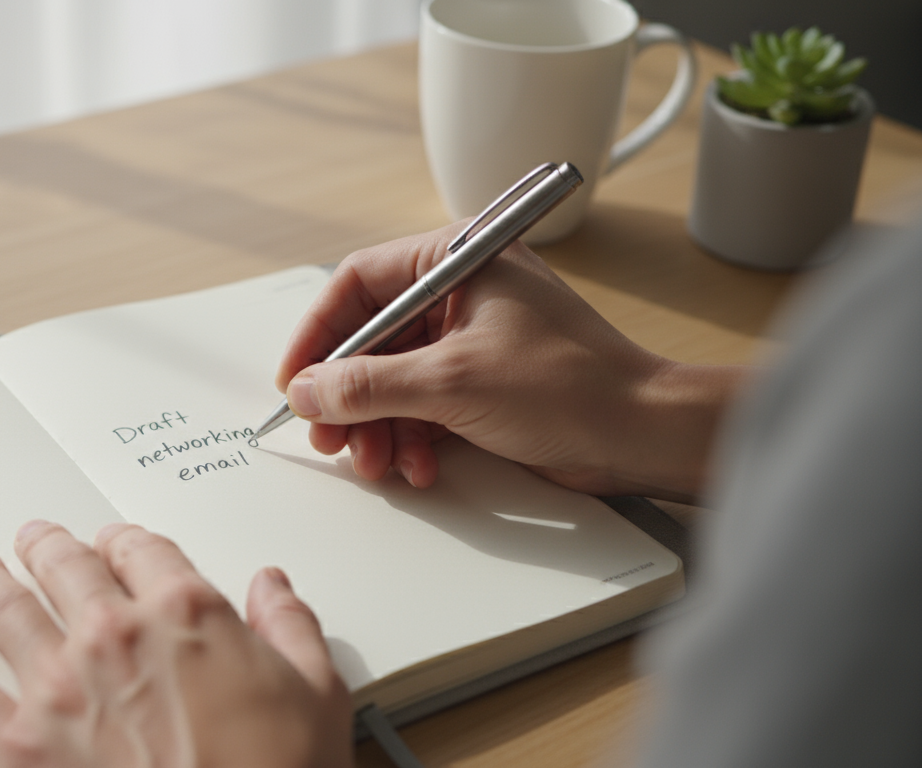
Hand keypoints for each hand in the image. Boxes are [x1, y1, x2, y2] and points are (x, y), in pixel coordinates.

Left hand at [0, 521, 352, 767]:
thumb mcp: (316, 693)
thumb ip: (291, 626)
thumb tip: (275, 589)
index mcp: (185, 612)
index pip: (143, 550)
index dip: (125, 540)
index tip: (116, 541)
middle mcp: (115, 635)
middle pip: (67, 567)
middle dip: (48, 547)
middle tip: (35, 539)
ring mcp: (60, 687)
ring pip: (7, 610)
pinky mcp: (21, 745)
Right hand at [275, 222, 743, 500]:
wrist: (640, 434)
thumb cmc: (570, 386)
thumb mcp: (451, 383)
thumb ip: (368, 385)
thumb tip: (308, 391)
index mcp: (457, 258)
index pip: (358, 284)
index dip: (318, 335)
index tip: (295, 381)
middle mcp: (461, 290)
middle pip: (371, 338)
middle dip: (348, 394)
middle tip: (329, 435)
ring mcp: (470, 337)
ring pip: (393, 378)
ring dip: (377, 424)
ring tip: (375, 460)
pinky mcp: (481, 379)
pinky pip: (422, 403)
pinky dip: (411, 437)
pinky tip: (417, 465)